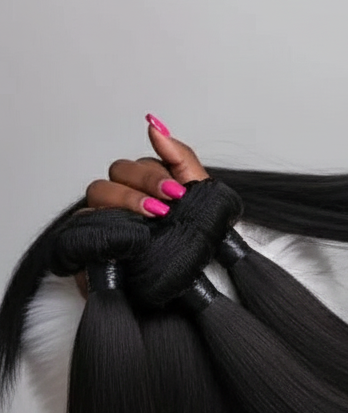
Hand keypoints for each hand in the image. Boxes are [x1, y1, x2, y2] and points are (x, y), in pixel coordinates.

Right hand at [74, 116, 208, 295]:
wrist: (190, 288)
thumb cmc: (194, 244)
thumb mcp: (199, 197)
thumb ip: (179, 157)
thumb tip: (154, 124)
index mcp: (146, 185)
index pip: (139, 164)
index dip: (156, 174)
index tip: (177, 192)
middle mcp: (122, 198)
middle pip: (116, 172)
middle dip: (143, 186)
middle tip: (165, 208)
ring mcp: (105, 218)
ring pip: (97, 192)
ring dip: (126, 202)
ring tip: (151, 221)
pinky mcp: (91, 242)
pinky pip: (82, 222)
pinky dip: (103, 224)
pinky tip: (127, 234)